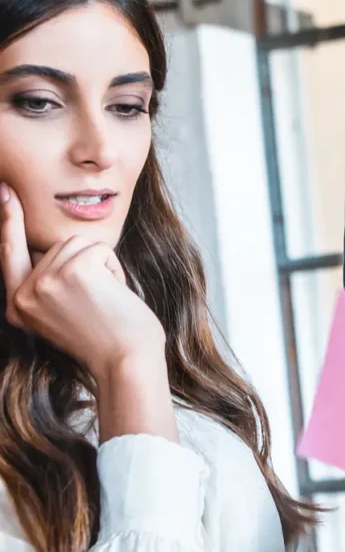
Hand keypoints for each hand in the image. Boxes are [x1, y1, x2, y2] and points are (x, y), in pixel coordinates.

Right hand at [1, 184, 173, 440]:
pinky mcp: (73, 271)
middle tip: (97, 305)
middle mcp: (24, 294)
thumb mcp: (63, 315)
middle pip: (59, 246)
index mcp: (18, 307)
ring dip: (103, 269)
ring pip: (80, 244)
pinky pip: (101, 249)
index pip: (8, 255)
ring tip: (104, 302)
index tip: (5, 190)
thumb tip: (58, 248)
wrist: (126, 361)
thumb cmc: (107, 340)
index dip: (7, 221)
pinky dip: (115, 269)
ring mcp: (46, 281)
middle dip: (88, 267)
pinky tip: (113, 295)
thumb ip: (50, 286)